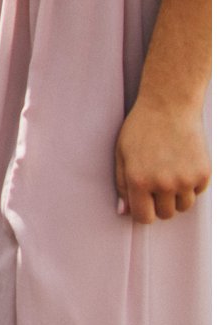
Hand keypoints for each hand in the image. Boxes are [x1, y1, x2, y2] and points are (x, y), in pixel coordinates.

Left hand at [114, 95, 209, 221]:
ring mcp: (185, 180)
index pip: (144, 217)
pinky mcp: (203, 174)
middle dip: (160, 203)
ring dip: (176, 196)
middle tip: (157, 182)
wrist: (169, 107)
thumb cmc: (141, 129)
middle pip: (166, 215)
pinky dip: (191, 185)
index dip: (143, 213)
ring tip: (169, 172)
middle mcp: (163, 184)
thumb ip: (122, 185)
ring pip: (183, 207)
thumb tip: (124, 212)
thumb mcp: (122, 154)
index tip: (145, 204)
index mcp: (139, 180)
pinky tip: (182, 164)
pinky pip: (197, 193)